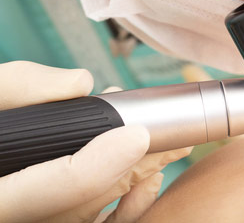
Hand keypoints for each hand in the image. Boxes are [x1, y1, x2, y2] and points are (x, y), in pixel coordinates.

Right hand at [0, 61, 191, 222]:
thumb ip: (19, 87)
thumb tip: (81, 83)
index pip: (56, 185)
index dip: (100, 162)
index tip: (137, 131)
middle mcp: (18, 215)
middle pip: (87, 198)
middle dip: (138, 163)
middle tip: (176, 133)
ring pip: (95, 215)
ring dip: (138, 180)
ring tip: (169, 148)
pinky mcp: (49, 221)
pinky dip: (128, 210)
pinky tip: (149, 184)